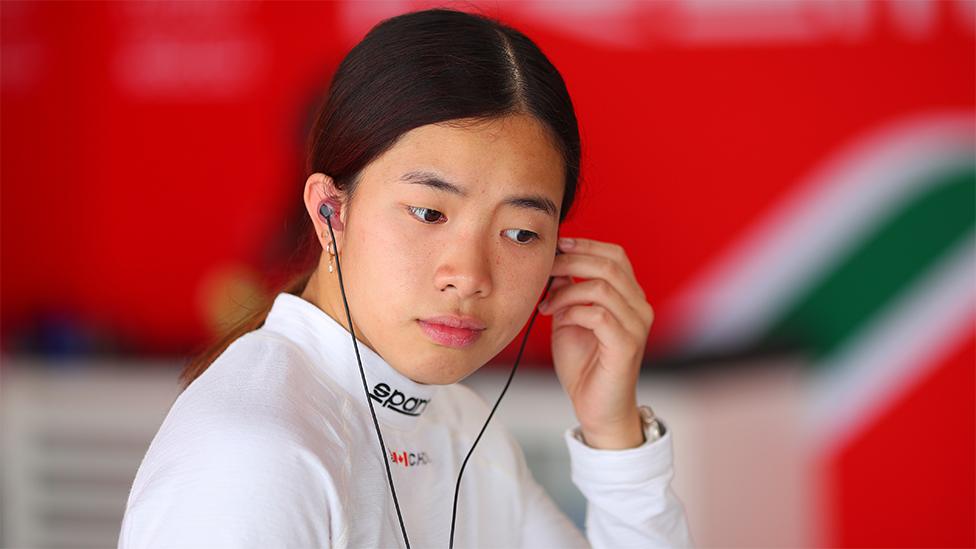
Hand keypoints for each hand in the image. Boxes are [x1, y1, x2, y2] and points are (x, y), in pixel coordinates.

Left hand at [537, 237, 654, 448]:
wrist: (596, 408)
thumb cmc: (584, 365)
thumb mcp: (570, 318)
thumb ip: (568, 291)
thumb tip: (557, 265)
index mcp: (629, 298)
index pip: (615, 256)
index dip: (586, 245)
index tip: (557, 245)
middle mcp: (639, 307)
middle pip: (609, 264)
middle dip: (572, 260)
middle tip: (545, 268)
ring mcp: (636, 326)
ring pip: (602, 287)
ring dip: (566, 290)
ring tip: (547, 304)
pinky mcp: (626, 345)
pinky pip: (598, 314)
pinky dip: (571, 311)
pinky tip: (556, 319)